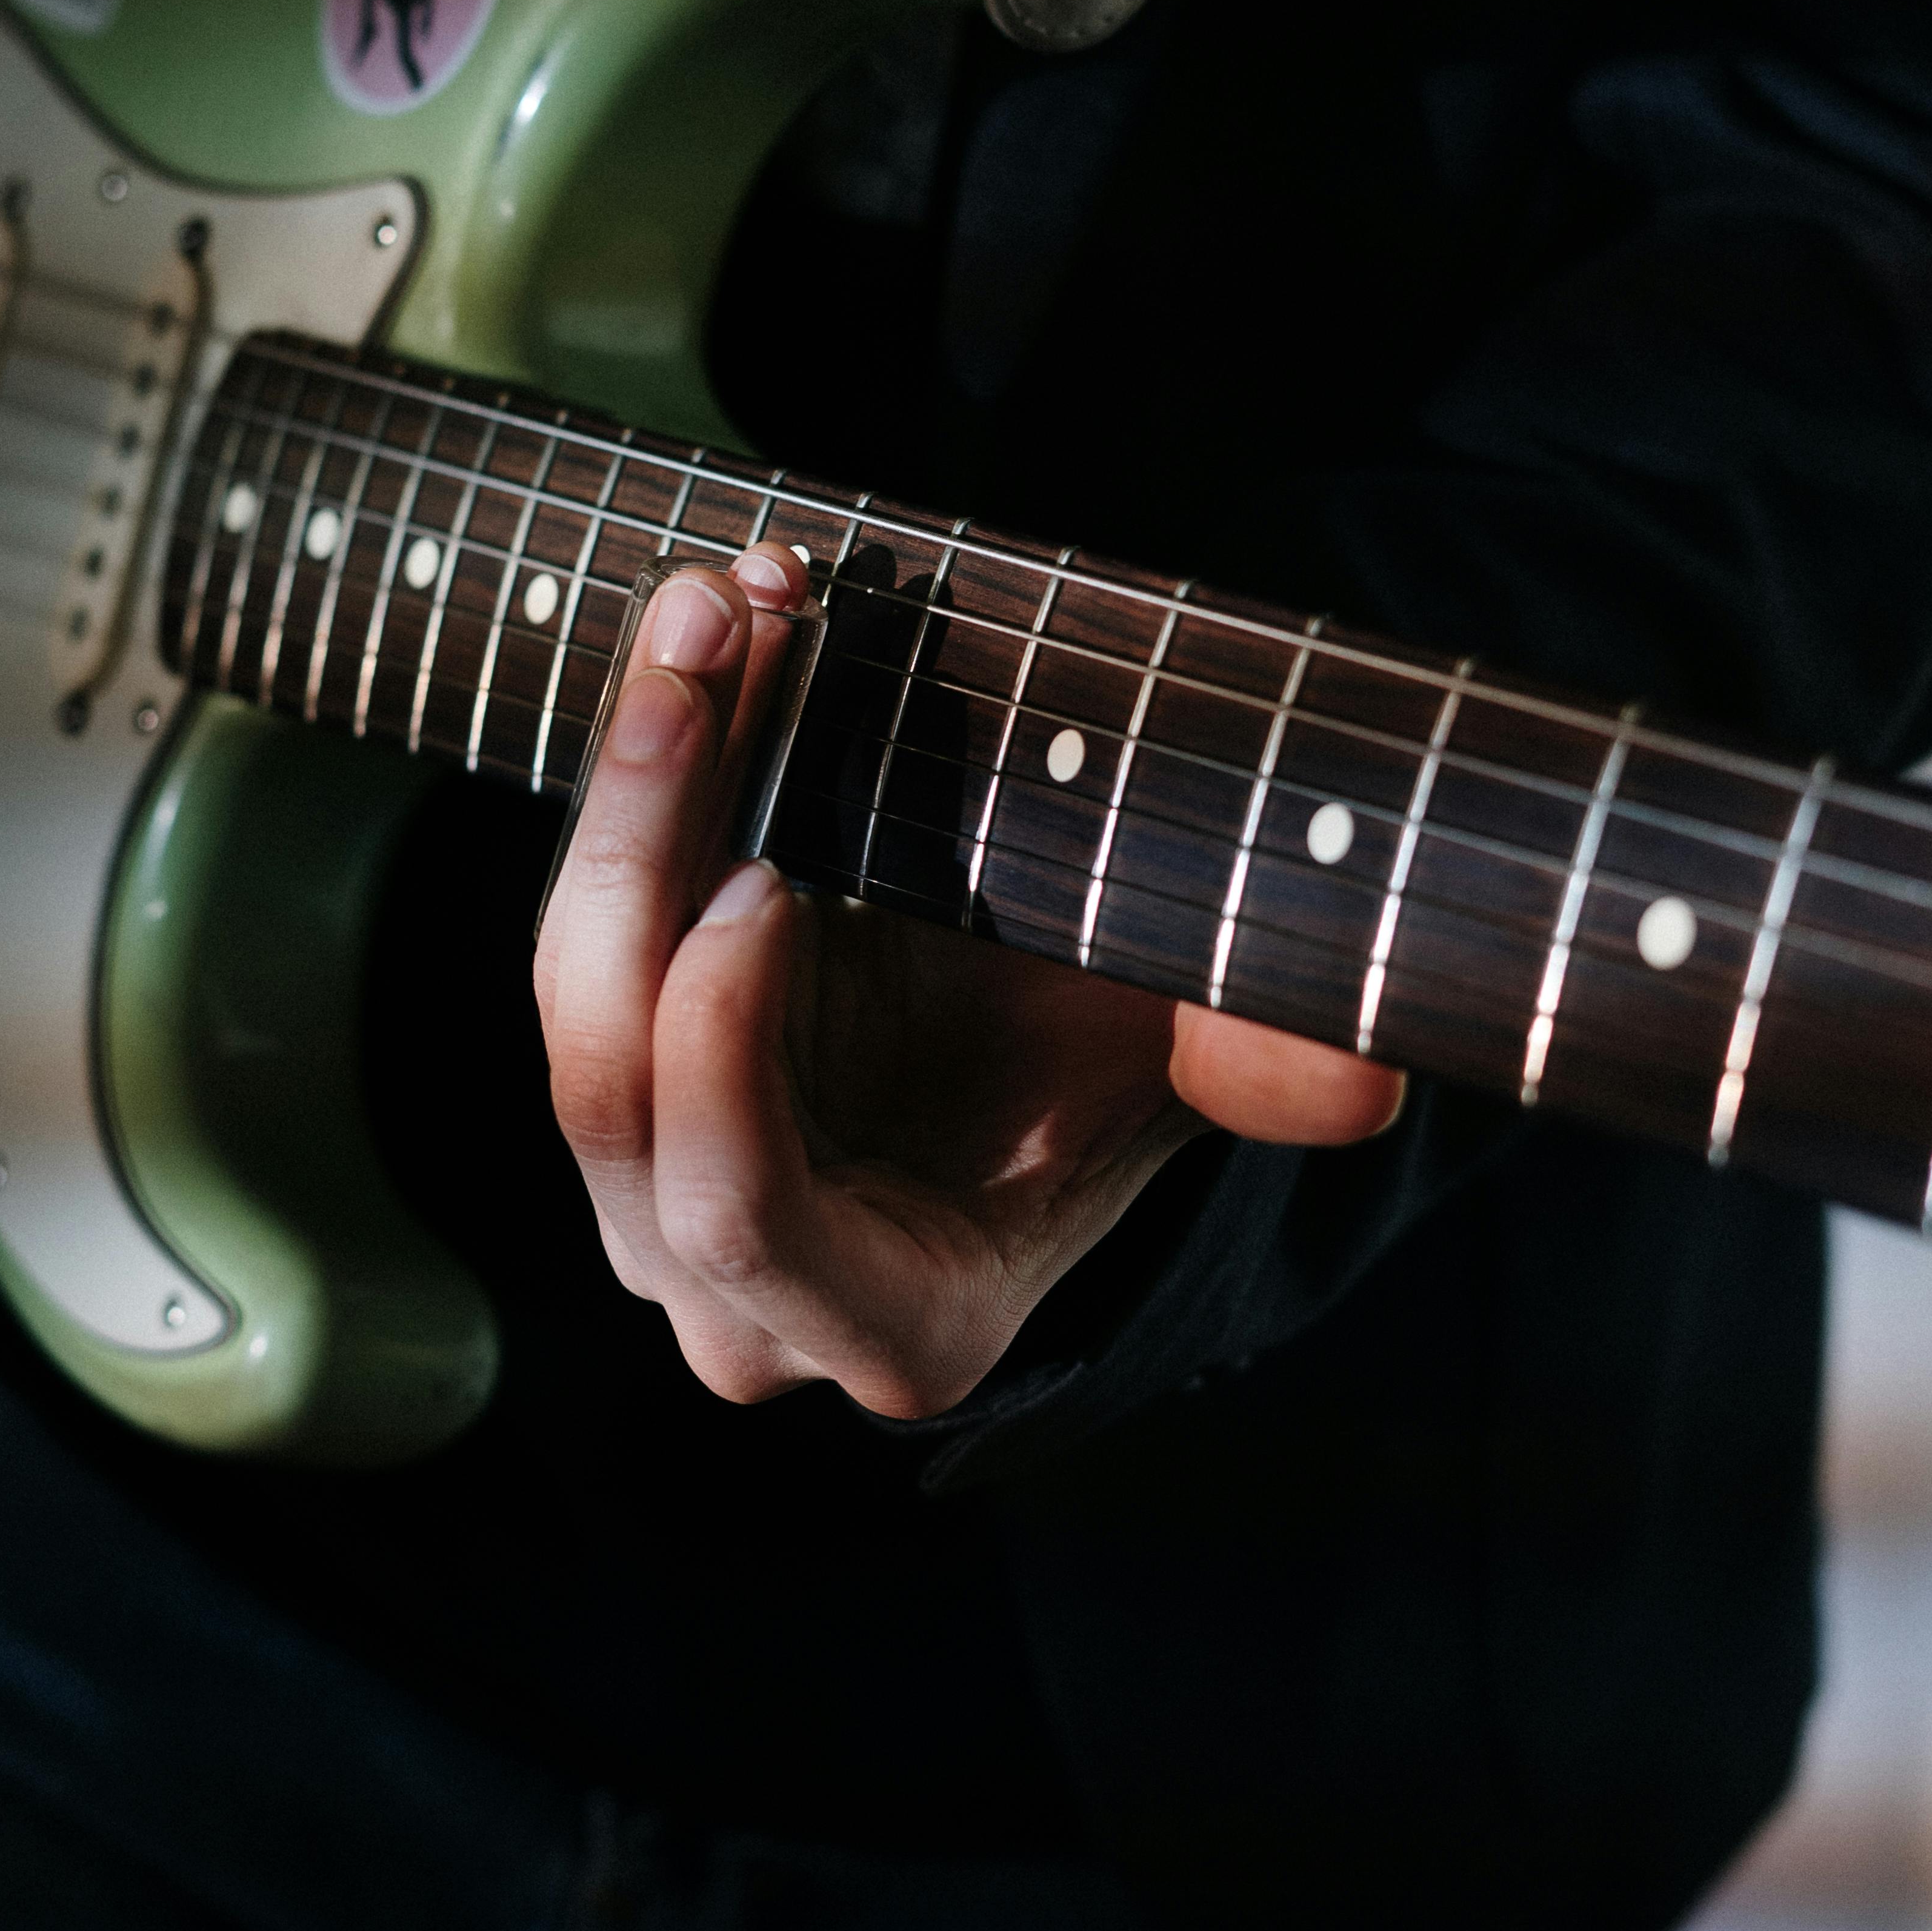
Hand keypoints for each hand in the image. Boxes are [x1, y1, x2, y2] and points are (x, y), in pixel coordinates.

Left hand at [532, 543, 1407, 1418]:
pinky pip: (587, 935)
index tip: (765, 881)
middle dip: (647, 849)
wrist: (1049, 1047)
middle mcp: (736, 1292)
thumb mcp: (1184, 1051)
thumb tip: (1354, 1078)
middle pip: (616, 1091)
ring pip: (577, 999)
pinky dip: (635, 785)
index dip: (724, 1057)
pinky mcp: (623, 1074)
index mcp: (889, 1319)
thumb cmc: (1114, 1068)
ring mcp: (652, 1192)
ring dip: (632, 786)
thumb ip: (1255, 1071)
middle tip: (718, 648)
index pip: (743, 1218)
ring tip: (714, 611)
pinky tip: (702, 653)